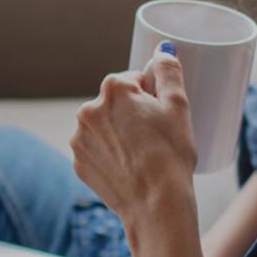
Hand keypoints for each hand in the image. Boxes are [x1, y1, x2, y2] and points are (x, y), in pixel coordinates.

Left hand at [70, 45, 194, 228]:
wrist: (156, 205)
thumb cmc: (171, 155)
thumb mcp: (179, 107)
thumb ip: (169, 72)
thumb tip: (163, 51)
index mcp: (113, 89)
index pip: (134, 81)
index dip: (152, 97)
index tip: (162, 116)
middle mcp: (88, 109)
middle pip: (116, 102)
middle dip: (133, 114)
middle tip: (155, 137)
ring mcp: (79, 138)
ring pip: (104, 126)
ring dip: (119, 133)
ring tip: (142, 155)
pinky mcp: (78, 163)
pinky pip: (96, 150)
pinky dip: (110, 154)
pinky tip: (128, 167)